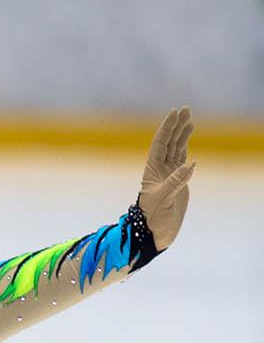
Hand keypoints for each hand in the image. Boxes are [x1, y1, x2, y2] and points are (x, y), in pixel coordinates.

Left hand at [137, 107, 194, 252]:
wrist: (155, 233)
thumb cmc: (153, 219)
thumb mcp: (163, 200)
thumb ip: (175, 181)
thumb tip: (191, 163)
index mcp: (152, 170)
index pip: (160, 144)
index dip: (167, 128)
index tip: (174, 113)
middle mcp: (160, 169)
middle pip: (169, 142)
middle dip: (176, 125)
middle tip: (185, 109)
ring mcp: (169, 174)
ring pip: (176, 148)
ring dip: (182, 133)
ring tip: (189, 119)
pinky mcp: (178, 181)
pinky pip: (181, 159)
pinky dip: (185, 147)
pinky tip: (188, 136)